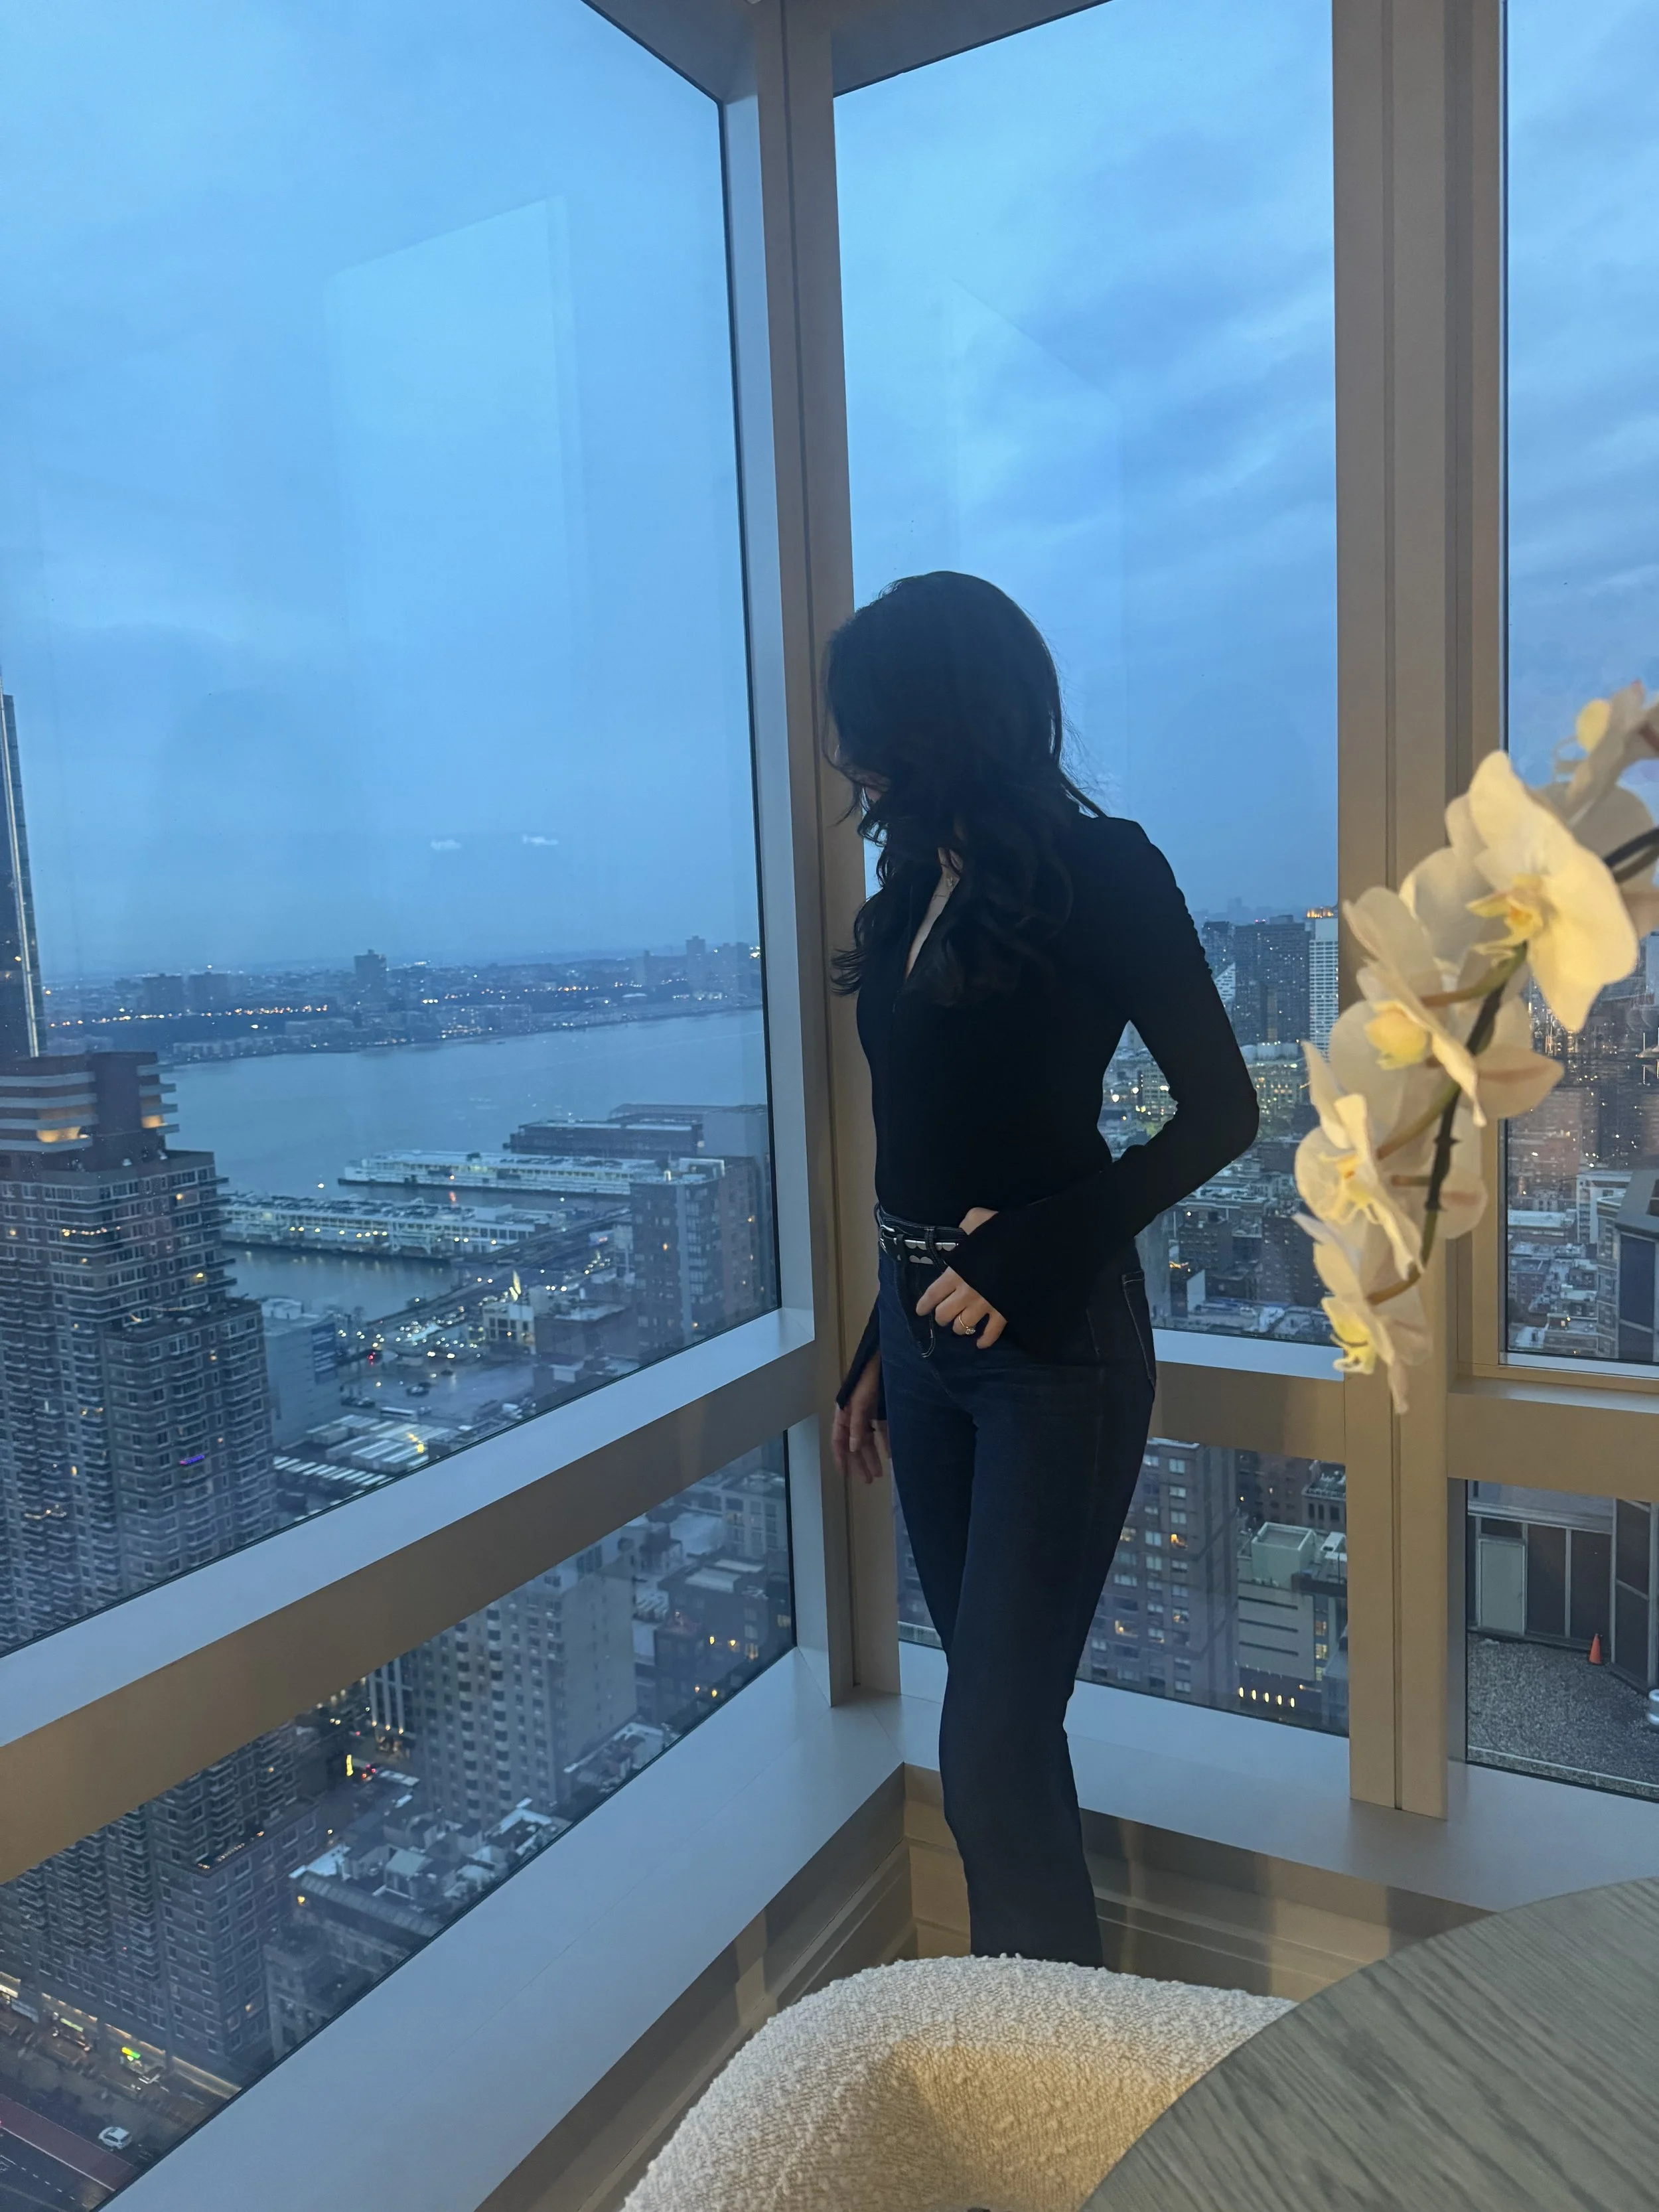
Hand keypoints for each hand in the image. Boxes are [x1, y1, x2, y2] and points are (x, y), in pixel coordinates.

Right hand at [831, 1352, 887, 1484]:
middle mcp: (855, 1415)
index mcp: (845, 1412)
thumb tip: (854, 1447)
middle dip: (861, 1462)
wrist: (885, 1356)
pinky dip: (887, 1442)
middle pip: (855, 1443)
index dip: (840, 1457)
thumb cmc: (869, 1376)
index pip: (838, 1439)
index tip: (844, 1475)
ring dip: (873, 1456)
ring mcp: (869, 1412)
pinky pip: (883, 1430)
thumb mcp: (860, 1401)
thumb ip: (857, 1424)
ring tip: (880, 1473)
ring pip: (869, 1439)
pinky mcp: (883, 1409)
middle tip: (868, 1480)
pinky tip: (892, 1454)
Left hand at [915, 1207, 1006, 1345]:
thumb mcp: (978, 1219)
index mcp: (956, 1272)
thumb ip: (967, 1224)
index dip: (924, 1304)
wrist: (1032, 1249)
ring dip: (959, 1327)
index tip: (920, 1310)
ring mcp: (985, 1306)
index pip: (933, 1293)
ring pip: (963, 1327)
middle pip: (944, 1315)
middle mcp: (966, 1293)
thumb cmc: (1003, 1233)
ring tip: (960, 1325)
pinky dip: (985, 1340)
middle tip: (943, 1315)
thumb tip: (965, 1228)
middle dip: (941, 1317)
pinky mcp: (1003, 1313)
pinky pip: (991, 1333)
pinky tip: (980, 1343)